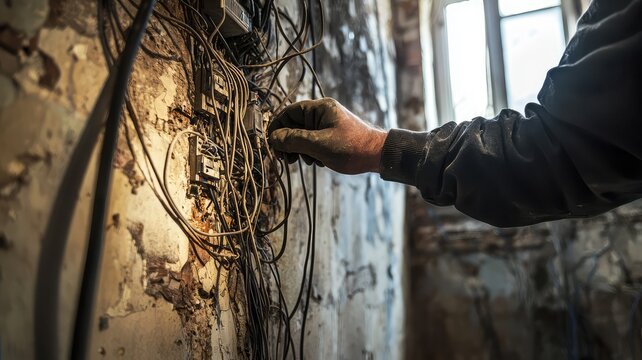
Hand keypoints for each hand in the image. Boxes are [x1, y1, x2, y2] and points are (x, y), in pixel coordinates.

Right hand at [268, 98, 386, 174]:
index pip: (289, 112)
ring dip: (301, 150)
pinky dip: (312, 152)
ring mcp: (328, 124)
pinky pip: (313, 142)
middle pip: (295, 125)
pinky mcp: (332, 136)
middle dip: (290, 143)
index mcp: (320, 108)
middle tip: (287, 159)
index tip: (272, 145)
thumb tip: (273, 138)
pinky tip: (319, 162)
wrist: (379, 155)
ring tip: (309, 161)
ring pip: (303, 136)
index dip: (278, 128)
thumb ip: (294, 140)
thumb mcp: (319, 145)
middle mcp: (323, 113)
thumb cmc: (352, 148)